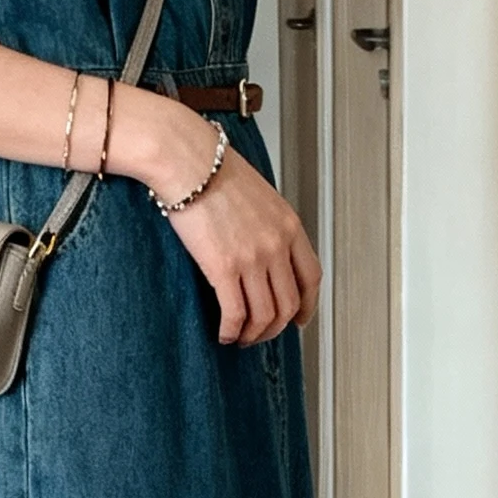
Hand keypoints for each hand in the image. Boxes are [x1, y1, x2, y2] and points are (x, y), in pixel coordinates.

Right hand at [124, 97, 320, 344]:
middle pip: (289, 304)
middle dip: (275, 328)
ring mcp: (252, 258)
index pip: (311, 278)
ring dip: (252, 334)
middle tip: (260, 335)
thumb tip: (261, 251)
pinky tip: (223, 333)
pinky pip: (235, 314)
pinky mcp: (224, 268)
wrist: (186, 160)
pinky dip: (231, 331)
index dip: (307, 306)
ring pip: (264, 315)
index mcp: (289, 225)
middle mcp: (276, 244)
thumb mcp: (258, 194)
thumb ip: (268, 224)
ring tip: (239, 338)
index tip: (298, 320)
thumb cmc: (212, 169)